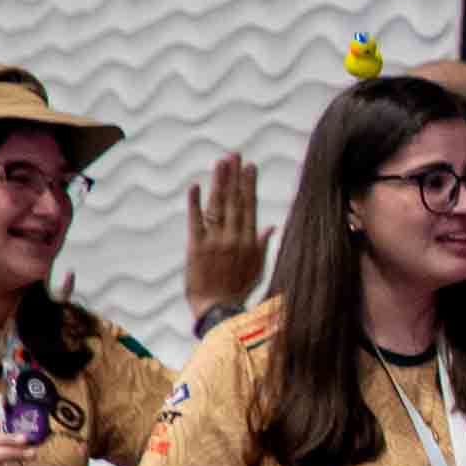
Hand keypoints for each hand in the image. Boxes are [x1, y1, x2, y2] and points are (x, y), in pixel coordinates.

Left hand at [182, 155, 265, 320]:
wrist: (218, 310)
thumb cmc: (238, 291)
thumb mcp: (257, 269)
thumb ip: (262, 245)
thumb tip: (272, 226)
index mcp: (249, 242)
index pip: (250, 206)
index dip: (249, 184)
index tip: (250, 166)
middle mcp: (233, 238)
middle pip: (234, 200)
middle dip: (234, 176)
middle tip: (234, 155)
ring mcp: (214, 242)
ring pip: (218, 205)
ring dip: (219, 182)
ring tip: (220, 162)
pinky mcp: (196, 248)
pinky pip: (195, 220)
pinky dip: (194, 202)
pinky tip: (195, 185)